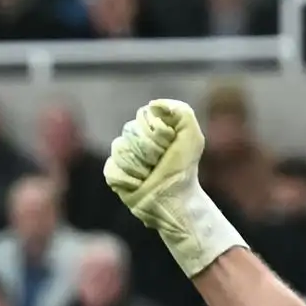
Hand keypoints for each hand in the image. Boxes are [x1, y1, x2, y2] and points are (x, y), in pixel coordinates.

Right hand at [104, 100, 242, 276]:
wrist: (176, 199)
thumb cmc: (185, 169)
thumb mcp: (192, 137)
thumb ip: (181, 112)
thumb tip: (152, 106)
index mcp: (148, 130)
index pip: (141, 119)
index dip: (155, 133)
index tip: (168, 147)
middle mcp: (133, 141)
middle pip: (129, 135)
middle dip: (149, 151)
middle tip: (159, 165)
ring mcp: (122, 159)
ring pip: (120, 151)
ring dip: (140, 166)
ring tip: (150, 176)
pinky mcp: (114, 177)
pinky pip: (113, 170)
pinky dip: (129, 179)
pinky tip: (140, 185)